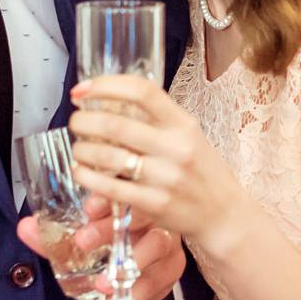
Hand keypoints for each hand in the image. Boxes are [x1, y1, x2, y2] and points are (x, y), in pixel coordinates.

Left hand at [15, 209, 184, 299]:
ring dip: (132, 260)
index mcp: (128, 202)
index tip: (86, 208)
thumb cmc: (110, 246)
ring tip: (105, 281)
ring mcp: (167, 240)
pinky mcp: (173, 267)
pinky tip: (131, 294)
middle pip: (139, 213)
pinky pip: (168, 273)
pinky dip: (149, 285)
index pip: (120, 190)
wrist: (138, 273)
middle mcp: (150, 216)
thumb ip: (53, 238)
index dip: (104, 198)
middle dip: (110, 228)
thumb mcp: (80, 241)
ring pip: (159, 242)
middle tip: (83, 242)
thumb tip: (24, 228)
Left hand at [65, 75, 248, 258]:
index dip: (106, 85)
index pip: (142, 92)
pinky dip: (88, 178)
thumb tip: (112, 99)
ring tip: (79, 149)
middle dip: (84, 120)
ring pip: (108, 157)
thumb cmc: (202, 171)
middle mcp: (176, 147)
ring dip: (83, 150)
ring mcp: (166, 177)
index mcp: (183, 124)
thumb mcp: (189, 135)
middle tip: (76, 121)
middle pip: (116, 124)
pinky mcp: (156, 204)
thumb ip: (158, 119)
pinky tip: (81, 172)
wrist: (224, 214)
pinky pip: (111, 188)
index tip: (82, 89)